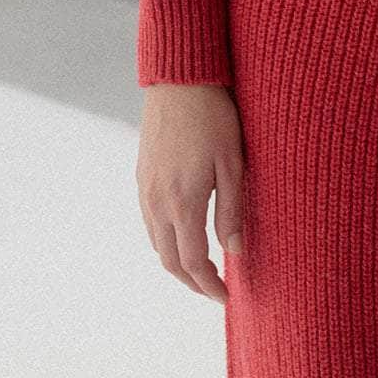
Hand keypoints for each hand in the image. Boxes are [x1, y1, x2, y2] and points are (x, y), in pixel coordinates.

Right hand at [136, 84, 244, 301]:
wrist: (180, 81)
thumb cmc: (215, 119)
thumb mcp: (233, 166)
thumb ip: (232, 212)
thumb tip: (235, 252)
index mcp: (182, 203)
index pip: (193, 262)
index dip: (210, 286)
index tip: (227, 297)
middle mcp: (157, 202)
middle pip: (169, 261)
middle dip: (192, 283)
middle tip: (215, 291)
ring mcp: (145, 190)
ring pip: (156, 244)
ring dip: (177, 264)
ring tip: (203, 270)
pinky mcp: (142, 178)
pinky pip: (149, 223)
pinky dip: (166, 241)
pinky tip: (185, 238)